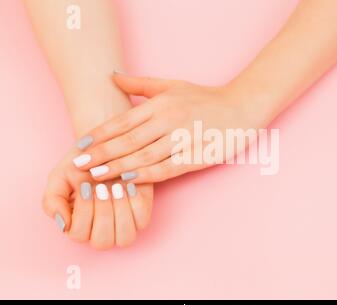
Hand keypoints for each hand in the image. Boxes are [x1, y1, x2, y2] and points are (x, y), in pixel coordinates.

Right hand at [43, 148, 152, 248]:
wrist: (109, 148)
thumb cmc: (82, 164)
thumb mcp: (60, 177)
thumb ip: (53, 200)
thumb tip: (63, 225)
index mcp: (78, 225)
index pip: (79, 235)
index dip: (83, 211)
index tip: (86, 186)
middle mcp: (101, 230)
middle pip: (102, 242)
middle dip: (102, 213)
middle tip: (102, 187)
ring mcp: (123, 225)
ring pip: (125, 238)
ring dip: (120, 213)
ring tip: (117, 188)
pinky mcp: (141, 214)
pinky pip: (142, 221)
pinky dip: (136, 204)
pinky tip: (130, 185)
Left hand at [71, 73, 262, 182]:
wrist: (242, 107)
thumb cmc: (206, 97)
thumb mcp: (173, 85)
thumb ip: (141, 84)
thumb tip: (112, 76)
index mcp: (162, 104)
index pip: (124, 121)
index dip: (100, 134)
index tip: (81, 145)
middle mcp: (170, 120)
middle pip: (129, 141)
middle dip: (101, 154)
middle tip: (78, 165)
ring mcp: (184, 140)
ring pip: (145, 157)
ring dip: (119, 168)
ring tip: (96, 177)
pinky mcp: (197, 157)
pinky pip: (168, 168)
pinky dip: (148, 176)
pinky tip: (131, 181)